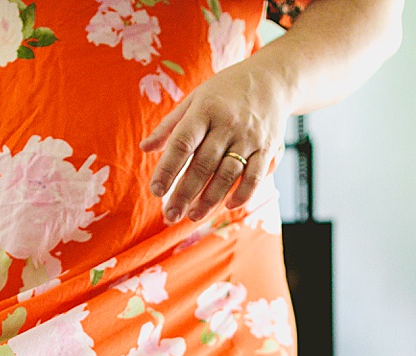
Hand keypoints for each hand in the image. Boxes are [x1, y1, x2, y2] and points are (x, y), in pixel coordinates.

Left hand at [140, 59, 292, 223]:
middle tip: (171, 214)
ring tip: (193, 216)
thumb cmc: (225, 91)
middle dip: (185, 192)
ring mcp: (249, 137)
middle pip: (203, 164)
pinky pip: (255, 176)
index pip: (182, 143)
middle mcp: (228, 124)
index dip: (168, 169)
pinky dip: (243, 193)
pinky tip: (228, 206)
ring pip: (228, 174)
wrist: (271, 79)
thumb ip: (170, 125)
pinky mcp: (268, 147)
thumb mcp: (195, 99)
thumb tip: (144, 148)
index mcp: (205, 110)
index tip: (156, 190)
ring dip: (210, 199)